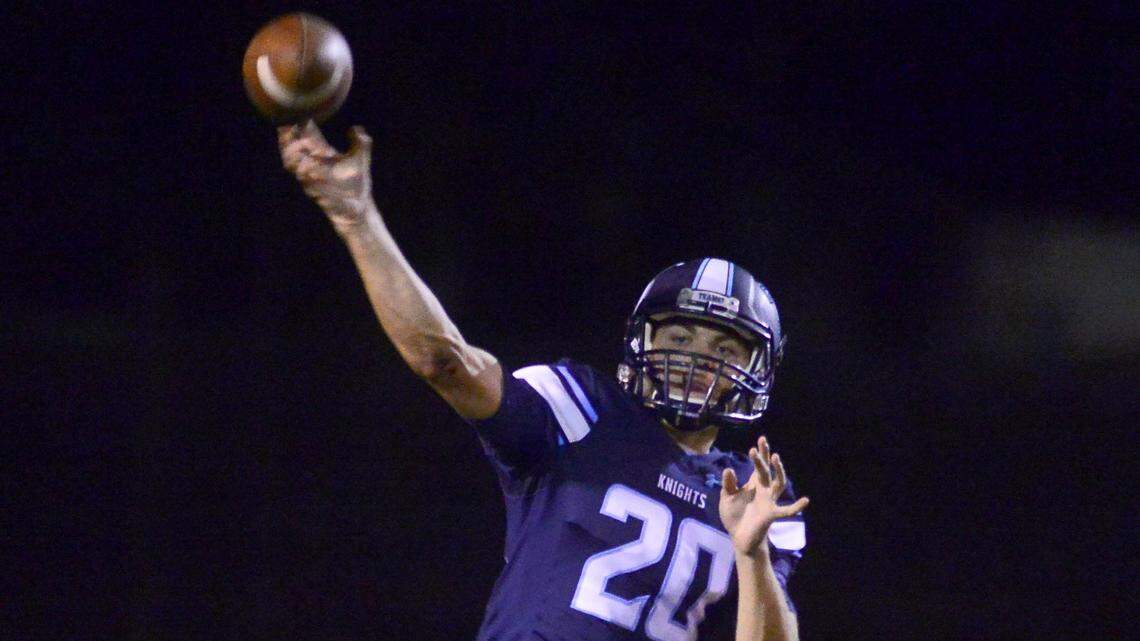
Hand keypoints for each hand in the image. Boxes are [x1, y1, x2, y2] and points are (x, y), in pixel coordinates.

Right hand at [278, 121, 373, 231]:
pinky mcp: (314, 190)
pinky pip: (304, 179)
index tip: (301, 110)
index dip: (302, 124)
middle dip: (289, 134)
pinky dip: (304, 170)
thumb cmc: (357, 185)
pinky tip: (307, 161)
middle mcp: (314, 164)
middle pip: (293, 146)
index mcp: (323, 155)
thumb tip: (357, 128)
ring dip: (292, 150)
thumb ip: (360, 143)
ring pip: (291, 161)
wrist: (359, 208)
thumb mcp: (361, 160)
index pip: (308, 135)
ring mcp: (311, 177)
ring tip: (297, 138)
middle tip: (290, 121)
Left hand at [719, 436, 809, 557]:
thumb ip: (728, 485)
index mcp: (753, 484)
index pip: (758, 466)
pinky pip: (786, 511)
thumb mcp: (727, 498)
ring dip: (778, 471)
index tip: (761, 439)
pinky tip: (805, 500)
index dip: (761, 453)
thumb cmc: (735, 516)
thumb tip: (728, 469)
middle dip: (764, 457)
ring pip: (778, 484)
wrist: (740, 537)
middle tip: (762, 443)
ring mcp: (769, 501)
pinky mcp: (771, 514)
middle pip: (766, 470)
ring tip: (775, 458)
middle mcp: (763, 490)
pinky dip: (796, 507)